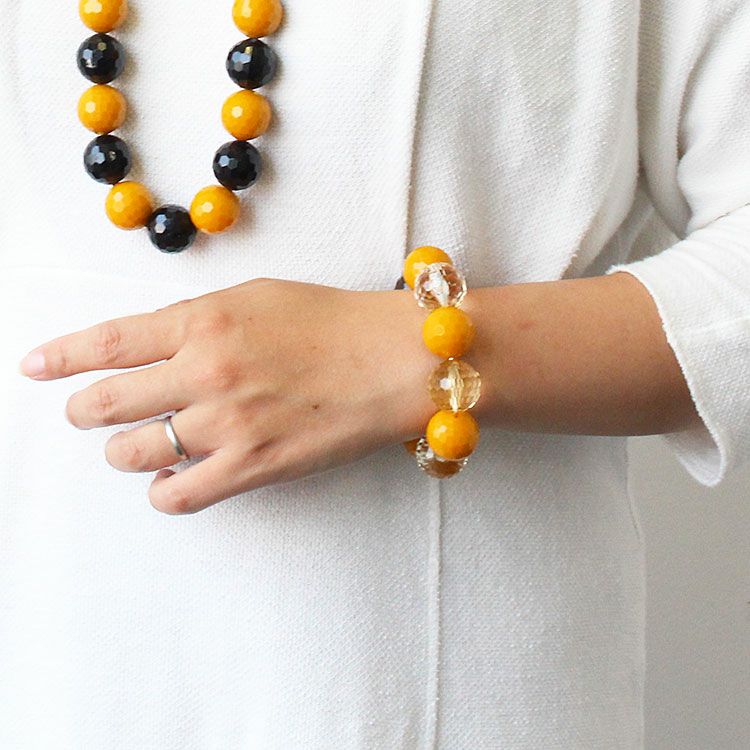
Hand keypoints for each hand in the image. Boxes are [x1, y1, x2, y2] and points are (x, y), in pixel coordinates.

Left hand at [18, 278, 435, 513]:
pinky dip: (163, 492)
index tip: (34, 367)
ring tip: (135, 446)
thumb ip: (197, 319)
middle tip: (84, 413)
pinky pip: (180, 495)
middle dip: (84, 410)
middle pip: (107, 402)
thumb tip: (152, 345)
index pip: (108, 343)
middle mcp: (205, 371)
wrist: (392, 361)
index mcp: (203, 321)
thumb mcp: (257, 297)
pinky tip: (170, 482)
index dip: (61, 356)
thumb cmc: (333, 322)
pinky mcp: (253, 467)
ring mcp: (226, 423)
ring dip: (123, 451)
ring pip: (135, 452)